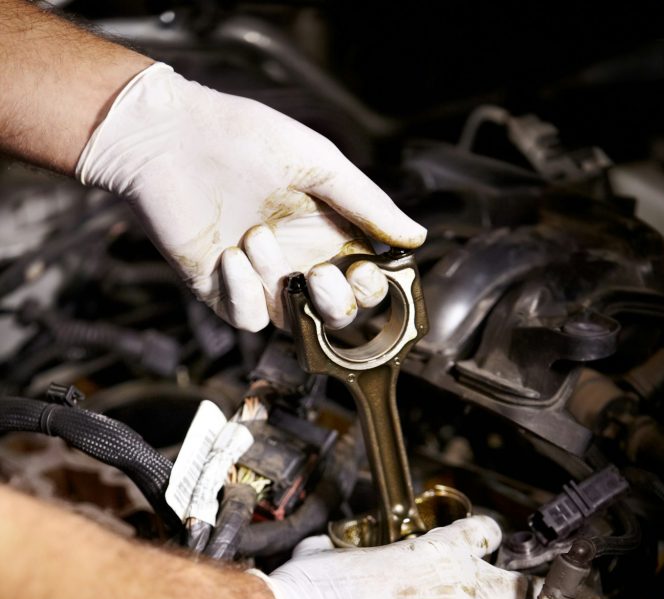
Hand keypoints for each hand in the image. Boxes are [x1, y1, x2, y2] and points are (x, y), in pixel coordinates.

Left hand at [76, 64, 425, 330]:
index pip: (363, 283)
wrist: (170, 137)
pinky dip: (243, 293)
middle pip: (333, 314)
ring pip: (291, 319)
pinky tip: (229, 255)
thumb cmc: (241, 136)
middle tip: (319, 271)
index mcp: (326, 233)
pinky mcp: (219, 289)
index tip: (365, 269)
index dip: (370, 288)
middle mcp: (296, 260)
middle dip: (334, 301)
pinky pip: (246, 318)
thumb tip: (415, 236)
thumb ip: (367, 203)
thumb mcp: (318, 163)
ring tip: (254, 235)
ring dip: (278, 282)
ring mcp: (257, 279)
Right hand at [249, 516, 591, 598]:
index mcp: (436, 553)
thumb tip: (321, 556)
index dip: (490, 540)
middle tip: (541, 595)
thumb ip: (340, 557)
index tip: (492, 544)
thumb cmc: (313, 598)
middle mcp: (467, 588)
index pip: (482, 535)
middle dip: (532, 591)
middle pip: (519, 586)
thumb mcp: (328, 557)